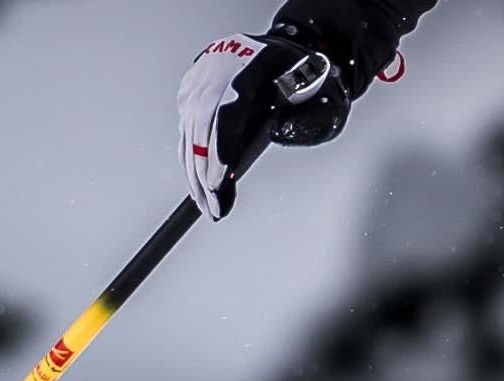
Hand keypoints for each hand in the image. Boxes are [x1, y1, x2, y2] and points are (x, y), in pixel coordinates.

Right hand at [177, 34, 349, 219]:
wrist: (280, 51)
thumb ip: (305, 115)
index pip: (227, 108)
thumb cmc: (302, 75)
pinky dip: (190, 161)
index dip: (220, 147)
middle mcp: (218, 67)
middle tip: (213, 206)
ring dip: (194, 173)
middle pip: (201, 122)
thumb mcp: (318, 92)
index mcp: (250, 63)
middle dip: (203, 170)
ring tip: (206, 206)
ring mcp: (201, 77)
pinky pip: (185, 130)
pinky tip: (198, 188)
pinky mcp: (191, 90)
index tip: (217, 183)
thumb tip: (276, 133)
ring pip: (188, 129)